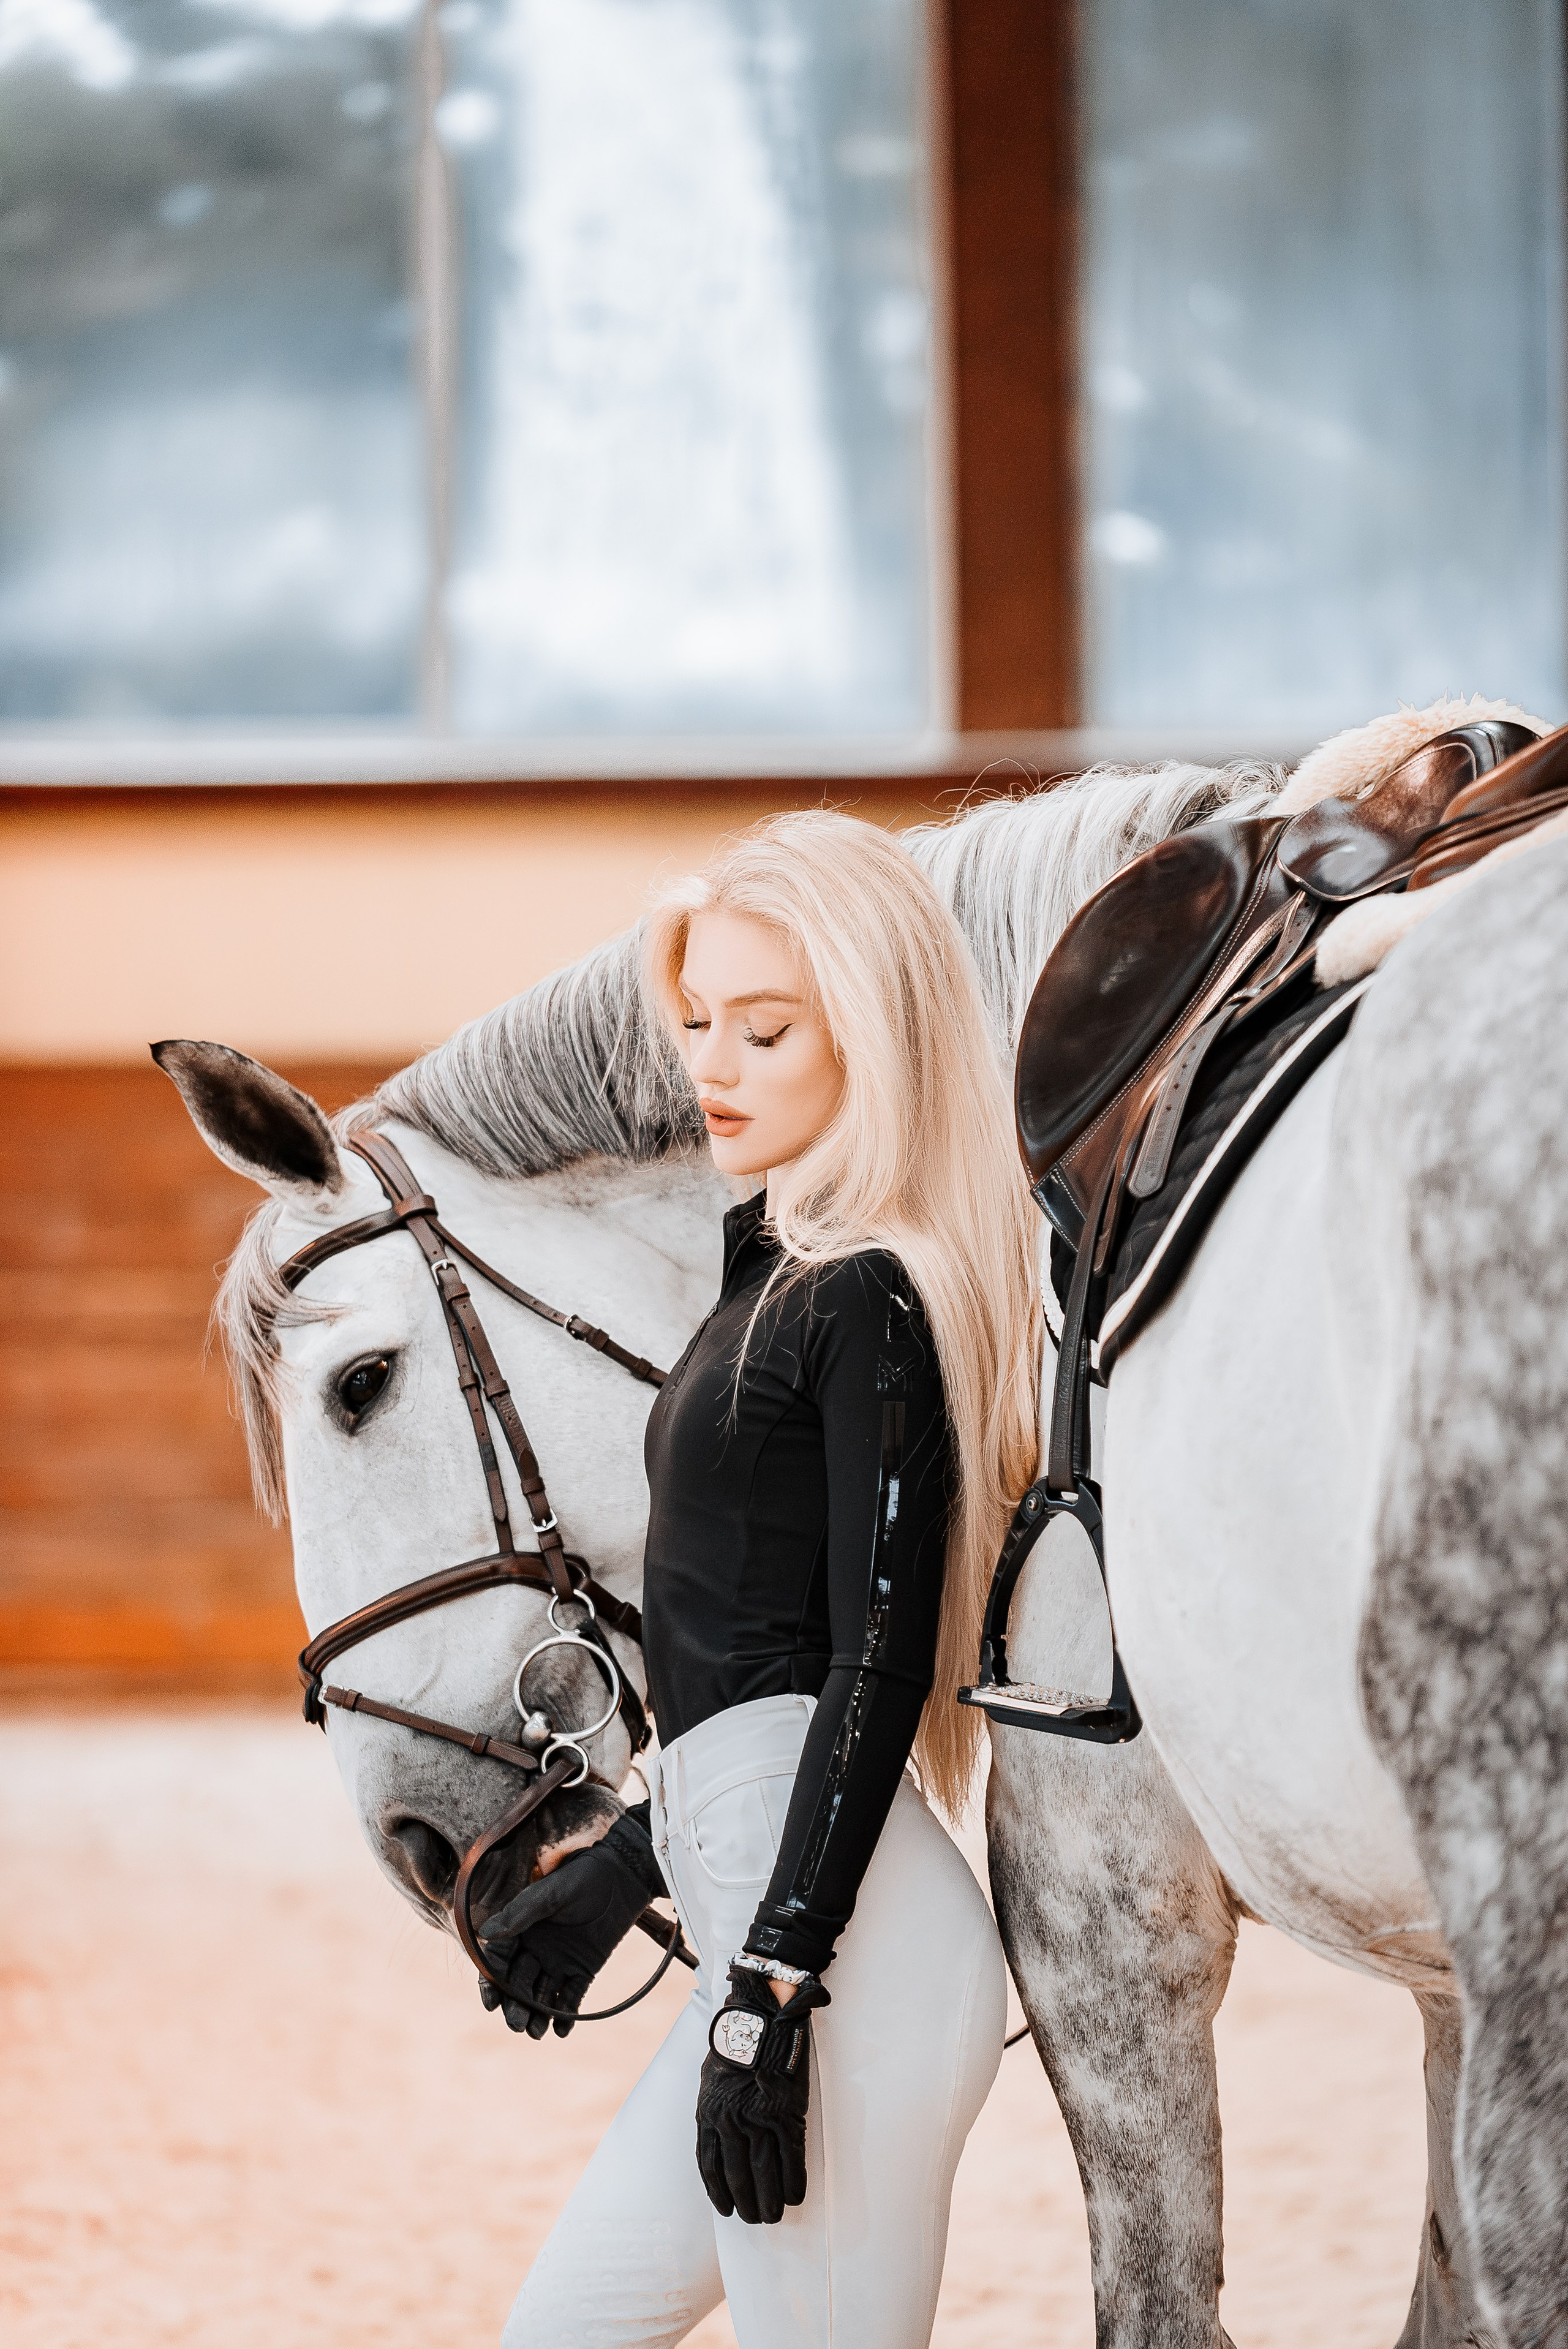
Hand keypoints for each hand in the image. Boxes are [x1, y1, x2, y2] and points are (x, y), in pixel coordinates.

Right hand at [477, 1811, 662, 2038]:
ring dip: (538, 2015)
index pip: (499, 1963)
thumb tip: (485, 1934)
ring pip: (542, 1996)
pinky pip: (571, 1997)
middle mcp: (536, 1950)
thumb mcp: (549, 1894)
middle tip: (517, 2024)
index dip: (492, 1984)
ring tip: (537, 2032)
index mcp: (521, 1931)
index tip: (491, 2003)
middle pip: (518, 1985)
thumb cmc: (582, 1878)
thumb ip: (520, 1914)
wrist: (622, 1879)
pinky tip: (562, 2030)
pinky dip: (566, 2014)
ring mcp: (559, 1963)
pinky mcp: (583, 1971)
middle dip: (516, 2006)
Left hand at [696, 1963, 829, 2224]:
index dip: (718, 2192)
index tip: (725, 2208)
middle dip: (747, 2203)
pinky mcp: (786, 2112)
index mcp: (708, 2112)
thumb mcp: (711, 2078)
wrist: (761, 2014)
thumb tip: (719, 2139)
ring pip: (764, 2172)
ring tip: (775, 2216)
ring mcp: (759, 2118)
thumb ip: (714, 2110)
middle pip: (737, 2175)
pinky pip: (791, 2157)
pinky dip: (794, 2181)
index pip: (709, 2165)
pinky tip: (796, 2196)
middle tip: (756, 2220)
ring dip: (770, 2200)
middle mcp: (729, 2120)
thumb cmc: (737, 2043)